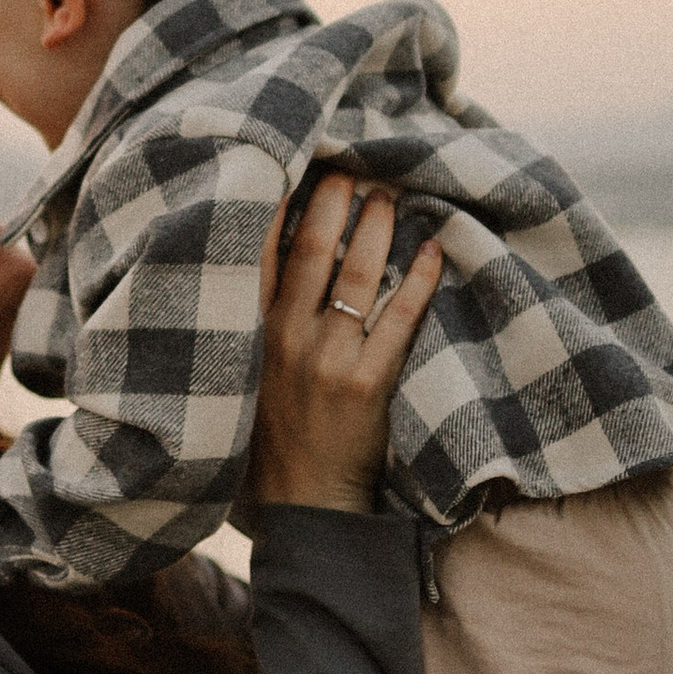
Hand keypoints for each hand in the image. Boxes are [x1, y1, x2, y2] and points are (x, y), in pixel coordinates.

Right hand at [248, 176, 441, 514]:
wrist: (302, 508)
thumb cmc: (269, 443)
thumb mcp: (238, 380)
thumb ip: (247, 329)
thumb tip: (265, 272)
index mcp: (249, 334)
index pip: (257, 254)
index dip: (274, 206)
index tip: (291, 166)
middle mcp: (284, 339)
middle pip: (310, 251)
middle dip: (332, 203)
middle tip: (351, 167)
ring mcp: (326, 359)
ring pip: (356, 277)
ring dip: (376, 229)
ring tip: (392, 195)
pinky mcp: (366, 383)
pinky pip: (399, 319)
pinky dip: (419, 281)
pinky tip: (435, 250)